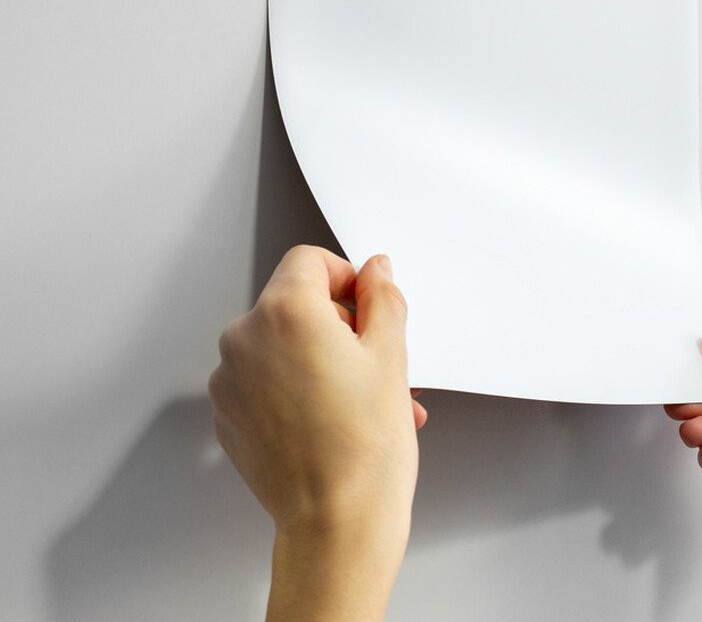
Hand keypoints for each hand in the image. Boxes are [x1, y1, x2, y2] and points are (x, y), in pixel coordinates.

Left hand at [209, 246, 425, 620]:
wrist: (337, 522)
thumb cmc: (364, 447)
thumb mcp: (391, 353)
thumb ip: (382, 297)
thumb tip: (375, 271)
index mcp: (284, 312)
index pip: (309, 260)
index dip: (344, 277)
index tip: (366, 303)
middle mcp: (244, 340)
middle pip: (295, 303)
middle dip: (339, 324)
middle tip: (376, 360)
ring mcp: (230, 381)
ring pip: (282, 345)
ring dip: (323, 359)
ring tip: (365, 398)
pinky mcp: (228, 416)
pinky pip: (265, 381)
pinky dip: (297, 388)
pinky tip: (335, 417)